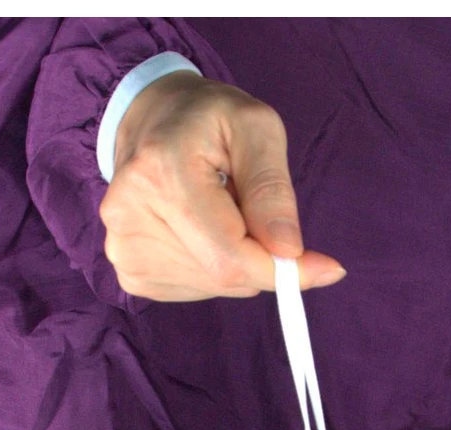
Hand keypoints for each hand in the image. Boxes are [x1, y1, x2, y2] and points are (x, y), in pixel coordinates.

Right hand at [99, 70, 345, 299]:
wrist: (152, 123)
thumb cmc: (208, 120)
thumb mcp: (255, 129)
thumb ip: (272, 190)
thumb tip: (288, 252)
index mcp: (160, 176)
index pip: (230, 256)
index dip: (281, 270)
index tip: (326, 268)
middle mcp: (129, 219)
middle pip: (225, 276)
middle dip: (259, 257)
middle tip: (255, 212)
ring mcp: (124, 251)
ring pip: (215, 286)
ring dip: (237, 260)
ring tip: (221, 212)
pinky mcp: (130, 271)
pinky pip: (198, 289)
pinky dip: (216, 268)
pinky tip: (203, 231)